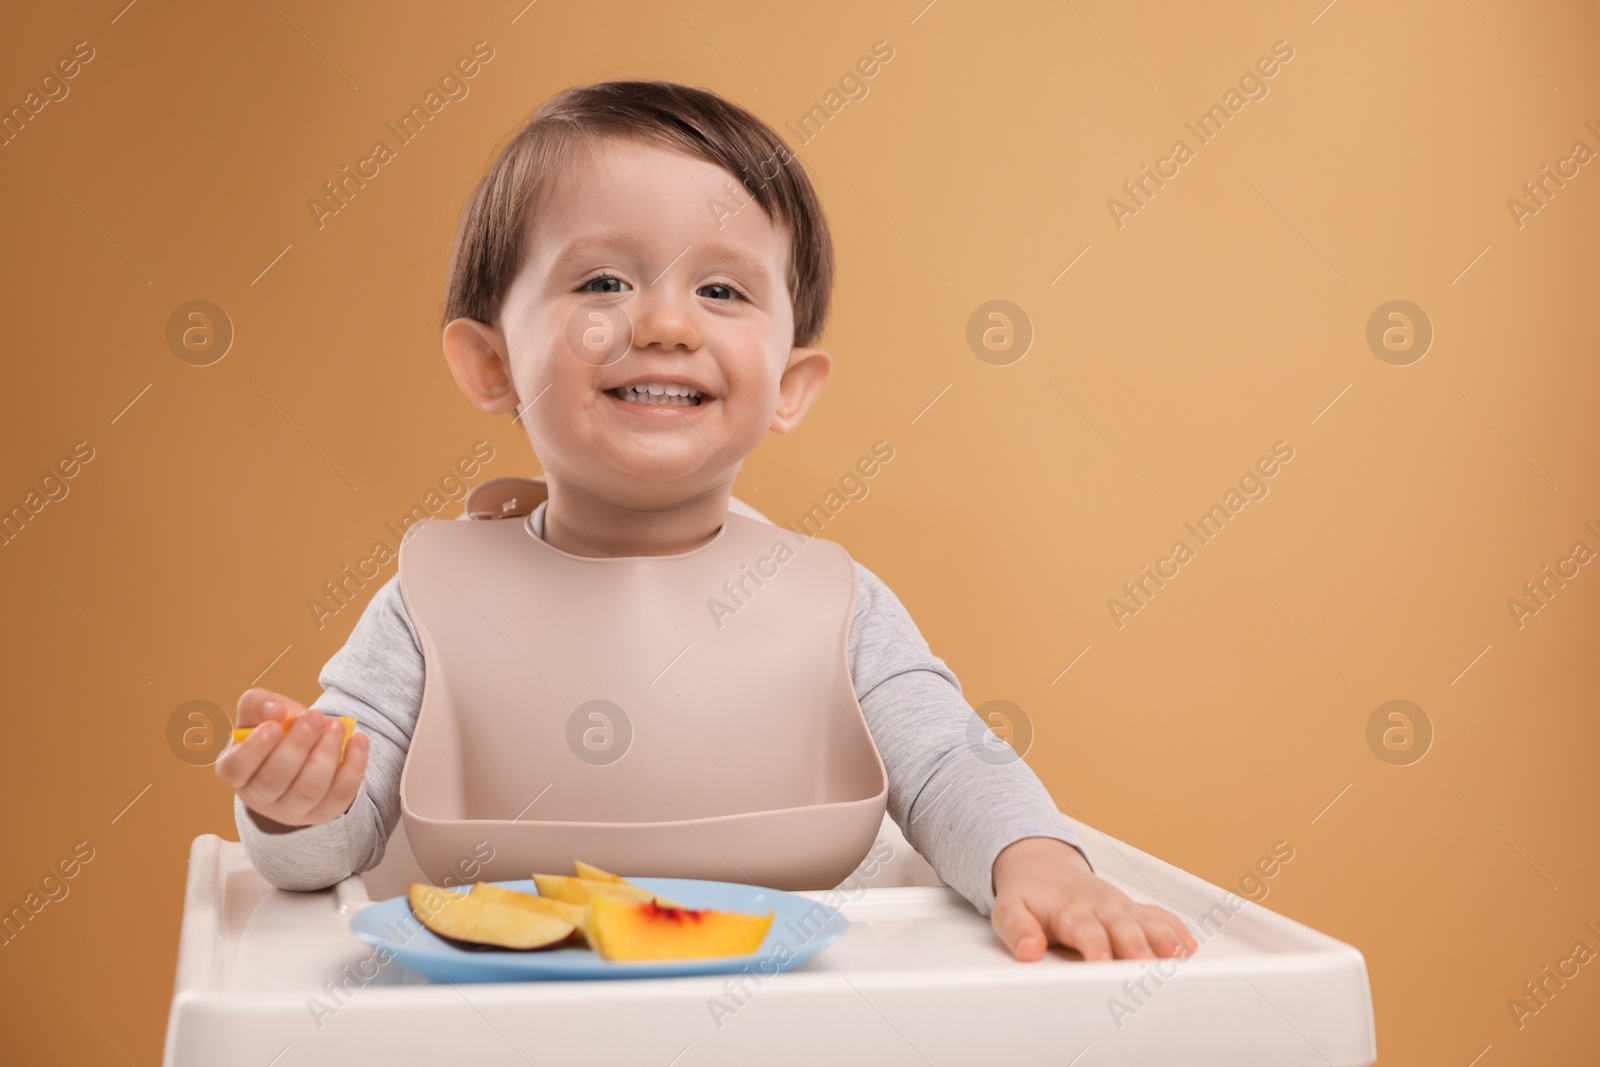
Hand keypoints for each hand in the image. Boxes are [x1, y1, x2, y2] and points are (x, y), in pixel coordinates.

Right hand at [214, 687, 369, 829]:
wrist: (305, 751)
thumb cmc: (276, 731)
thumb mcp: (260, 713)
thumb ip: (258, 704)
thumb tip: (275, 710)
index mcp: (236, 771)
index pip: (234, 768)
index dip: (253, 749)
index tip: (273, 726)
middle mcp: (259, 797)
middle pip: (275, 778)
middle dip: (298, 745)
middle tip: (315, 717)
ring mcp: (291, 810)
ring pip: (309, 789)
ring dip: (326, 754)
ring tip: (336, 725)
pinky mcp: (323, 812)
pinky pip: (340, 795)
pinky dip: (353, 767)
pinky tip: (358, 740)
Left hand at [990, 836, 1197, 961]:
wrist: (1041, 864)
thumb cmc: (1029, 895)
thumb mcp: (1009, 910)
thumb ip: (1017, 929)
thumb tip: (1027, 949)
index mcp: (1069, 910)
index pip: (1084, 929)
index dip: (1093, 944)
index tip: (1100, 960)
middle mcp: (1100, 907)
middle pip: (1123, 927)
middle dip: (1136, 946)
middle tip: (1145, 964)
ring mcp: (1120, 907)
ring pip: (1147, 921)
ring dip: (1164, 939)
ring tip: (1179, 958)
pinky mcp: (1134, 909)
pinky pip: (1159, 916)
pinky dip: (1175, 930)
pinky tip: (1189, 947)